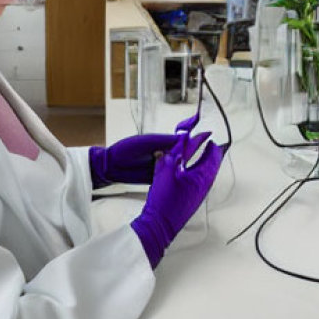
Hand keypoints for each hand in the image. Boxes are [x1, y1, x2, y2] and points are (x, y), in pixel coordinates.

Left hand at [89, 131, 208, 188]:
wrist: (109, 166)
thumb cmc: (124, 149)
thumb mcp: (146, 142)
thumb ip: (164, 141)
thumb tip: (183, 138)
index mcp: (162, 142)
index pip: (182, 141)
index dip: (195, 139)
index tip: (209, 136)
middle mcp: (163, 154)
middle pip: (183, 155)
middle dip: (195, 156)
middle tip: (208, 158)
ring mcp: (160, 166)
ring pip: (178, 167)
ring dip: (187, 169)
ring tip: (200, 172)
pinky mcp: (156, 178)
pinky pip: (170, 177)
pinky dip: (177, 179)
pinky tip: (185, 182)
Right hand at [130, 134, 223, 267]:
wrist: (159, 226)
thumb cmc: (164, 203)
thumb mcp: (165, 173)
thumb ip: (170, 156)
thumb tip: (175, 144)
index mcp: (202, 177)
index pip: (213, 156)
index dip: (210, 144)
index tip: (208, 137)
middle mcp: (204, 186)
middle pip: (212, 165)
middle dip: (210, 153)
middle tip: (208, 145)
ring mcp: (199, 194)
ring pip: (206, 173)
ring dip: (204, 162)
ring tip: (200, 155)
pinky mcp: (192, 200)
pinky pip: (200, 181)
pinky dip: (197, 172)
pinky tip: (187, 172)